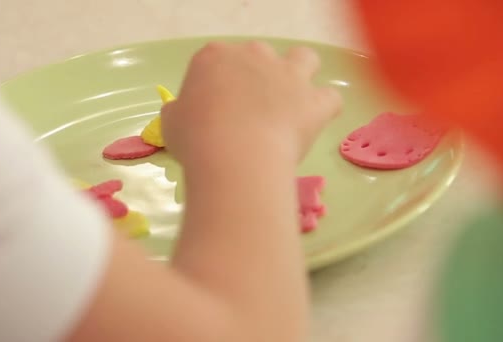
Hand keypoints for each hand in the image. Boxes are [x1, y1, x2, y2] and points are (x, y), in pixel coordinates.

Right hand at [161, 41, 340, 167]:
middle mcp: (254, 56)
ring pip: (304, 58)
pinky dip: (323, 108)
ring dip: (299, 74)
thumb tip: (186, 114)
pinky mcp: (314, 100)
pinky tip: (312, 122)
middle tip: (246, 113)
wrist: (235, 157)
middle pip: (258, 57)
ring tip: (289, 102)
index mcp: (214, 56)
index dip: (214, 87)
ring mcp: (288, 75)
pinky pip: (330, 98)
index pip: (215, 62)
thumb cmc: (196, 139)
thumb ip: (181, 111)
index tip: (211, 113)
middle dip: (255, 79)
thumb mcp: (172, 123)